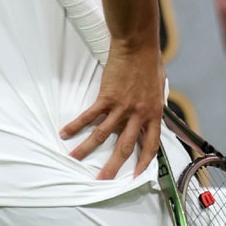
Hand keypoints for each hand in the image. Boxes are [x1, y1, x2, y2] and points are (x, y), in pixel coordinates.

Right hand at [59, 45, 163, 178]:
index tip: (136, 175)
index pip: (151, 144)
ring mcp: (121, 106)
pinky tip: (65, 133)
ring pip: (102, 134)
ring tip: (74, 160)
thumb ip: (154, 104)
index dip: (144, 162)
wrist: (138, 45)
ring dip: (87, 149)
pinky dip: (76, 125)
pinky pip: (89, 115)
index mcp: (154, 113)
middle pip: (125, 146)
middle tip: (102, 180)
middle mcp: (138, 114)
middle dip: (113, 166)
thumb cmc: (150, 62)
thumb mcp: (159, 87)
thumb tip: (151, 112)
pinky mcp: (106, 97)